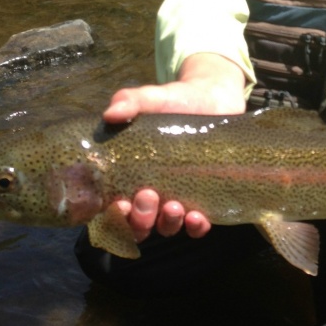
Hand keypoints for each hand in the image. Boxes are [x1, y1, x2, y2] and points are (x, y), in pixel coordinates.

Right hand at [103, 54, 246, 242]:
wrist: (214, 99)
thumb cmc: (176, 101)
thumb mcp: (152, 98)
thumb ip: (130, 101)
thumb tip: (111, 113)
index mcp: (131, 175)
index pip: (115, 207)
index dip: (114, 215)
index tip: (120, 204)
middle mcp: (152, 194)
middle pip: (139, 224)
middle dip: (140, 218)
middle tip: (148, 196)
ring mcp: (177, 198)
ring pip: (166, 227)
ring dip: (168, 223)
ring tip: (174, 206)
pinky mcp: (204, 198)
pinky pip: (197, 225)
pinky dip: (196, 227)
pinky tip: (197, 218)